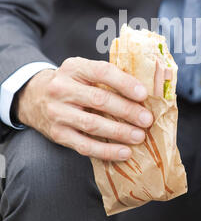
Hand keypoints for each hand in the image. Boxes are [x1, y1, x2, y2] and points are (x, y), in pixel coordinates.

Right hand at [17, 57, 152, 160]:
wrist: (33, 97)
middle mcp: (62, 88)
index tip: (143, 94)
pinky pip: (84, 145)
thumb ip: (106, 76)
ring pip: (92, 124)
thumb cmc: (70, 83)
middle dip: (127, 111)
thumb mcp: (82, 70)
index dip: (124, 83)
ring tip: (139, 136)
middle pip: (99, 100)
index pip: (102, 72)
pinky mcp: (57, 134)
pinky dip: (106, 151)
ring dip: (119, 132)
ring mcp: (57, 112)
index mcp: (73, 67)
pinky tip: (124, 153)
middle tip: (147, 119)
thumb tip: (142, 91)